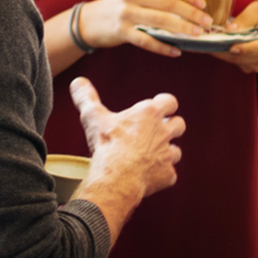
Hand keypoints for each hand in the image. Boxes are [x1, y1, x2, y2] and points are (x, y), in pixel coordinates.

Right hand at [71, 77, 184, 198]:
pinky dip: (161, 175)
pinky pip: (169, 173)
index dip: (165, 104)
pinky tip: (148, 176)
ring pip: (176, 150)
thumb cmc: (107, 144)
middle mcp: (163, 132)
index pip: (170, 101)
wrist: (116, 176)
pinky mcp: (168, 173)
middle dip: (171, 127)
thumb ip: (87, 97)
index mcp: (150, 114)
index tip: (158, 108)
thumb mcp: (94, 117)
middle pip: (179, 124)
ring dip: (167, 152)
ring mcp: (168, 154)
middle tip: (156, 132)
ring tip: (150, 156)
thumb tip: (78, 82)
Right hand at [79, 0, 212, 56]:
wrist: (92, 20)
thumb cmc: (124, 4)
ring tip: (197, 34)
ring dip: (182, 29)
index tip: (203, 4)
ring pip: (160, 21)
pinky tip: (176, 51)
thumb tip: (193, 4)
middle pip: (168, 3)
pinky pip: (146, 41)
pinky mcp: (121, 31)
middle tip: (207, 22)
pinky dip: (163, 47)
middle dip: (191, 13)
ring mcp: (125, 13)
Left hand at [210, 1, 257, 73]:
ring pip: (237, 61)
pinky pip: (235, 62)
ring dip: (222, 52)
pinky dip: (226, 54)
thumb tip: (229, 30)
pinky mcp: (252, 67)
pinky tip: (219, 44)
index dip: (247, 49)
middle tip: (205, 41)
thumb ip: (246, 18)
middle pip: (244, 57)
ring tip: (209, 41)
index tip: (232, 48)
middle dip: (224, 50)